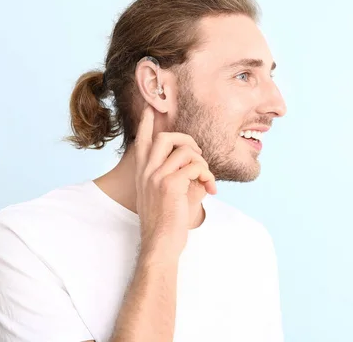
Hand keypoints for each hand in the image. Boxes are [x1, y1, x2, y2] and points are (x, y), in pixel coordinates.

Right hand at [134, 103, 216, 255]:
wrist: (160, 244)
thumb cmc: (168, 222)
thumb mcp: (169, 194)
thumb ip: (179, 174)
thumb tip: (199, 163)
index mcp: (143, 173)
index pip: (141, 141)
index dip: (146, 123)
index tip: (150, 108)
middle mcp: (146, 172)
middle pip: (165, 137)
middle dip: (187, 139)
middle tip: (199, 154)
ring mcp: (156, 176)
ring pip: (184, 150)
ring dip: (202, 161)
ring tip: (206, 178)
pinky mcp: (169, 184)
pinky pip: (195, 165)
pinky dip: (207, 174)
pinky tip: (210, 188)